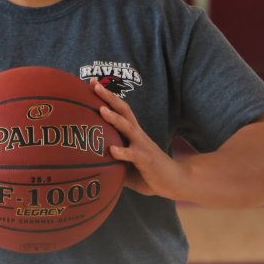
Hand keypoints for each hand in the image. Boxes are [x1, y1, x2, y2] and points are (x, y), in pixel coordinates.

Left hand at [92, 79, 183, 198]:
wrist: (174, 180)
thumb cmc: (147, 172)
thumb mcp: (126, 164)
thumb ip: (110, 161)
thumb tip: (89, 164)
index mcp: (132, 132)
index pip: (119, 109)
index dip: (106, 96)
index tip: (92, 82)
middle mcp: (137, 134)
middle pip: (123, 110)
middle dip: (109, 97)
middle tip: (95, 85)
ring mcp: (142, 145)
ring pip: (127, 127)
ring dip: (114, 118)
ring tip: (101, 110)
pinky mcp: (146, 159)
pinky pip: (133, 154)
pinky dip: (123, 152)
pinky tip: (112, 150)